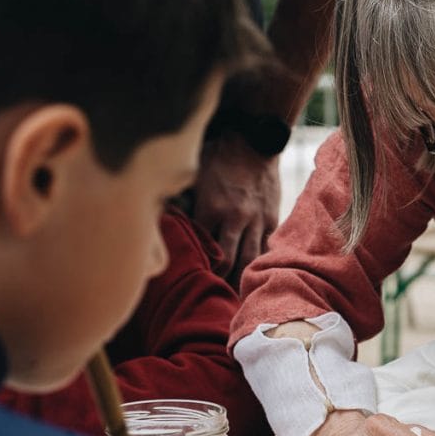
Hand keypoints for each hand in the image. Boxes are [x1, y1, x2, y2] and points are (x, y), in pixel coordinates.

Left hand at [192, 135, 279, 284]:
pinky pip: (265, 247)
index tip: (190, 279)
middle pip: (227, 262)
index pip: (202, 250)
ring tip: (232, 293)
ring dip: (240, 278)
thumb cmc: (217, 156)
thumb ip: (181, 202)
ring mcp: (256, 219)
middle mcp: (235, 217)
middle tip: (211, 294)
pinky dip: (258, 262)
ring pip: (249, 259)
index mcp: (211, 208)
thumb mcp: (193, 176)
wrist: (254, 141)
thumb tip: (162, 223)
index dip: (197, 267)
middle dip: (219, 280)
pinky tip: (252, 275)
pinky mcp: (272, 218)